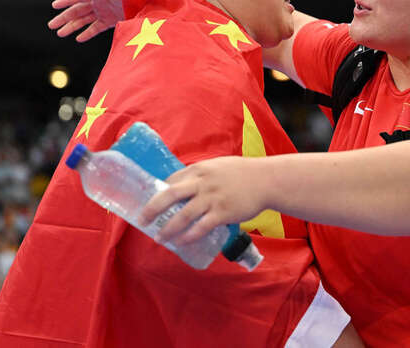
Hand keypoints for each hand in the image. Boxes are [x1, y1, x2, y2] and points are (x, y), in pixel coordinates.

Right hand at [49, 0, 123, 41]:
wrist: (152, 1)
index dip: (66, 1)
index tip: (53, 5)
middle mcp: (99, 1)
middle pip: (77, 10)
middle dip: (64, 18)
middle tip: (51, 26)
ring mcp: (104, 11)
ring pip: (84, 20)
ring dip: (72, 27)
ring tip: (60, 34)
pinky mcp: (111, 20)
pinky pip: (96, 28)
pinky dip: (87, 33)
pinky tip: (78, 39)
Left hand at [138, 156, 268, 244]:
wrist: (267, 180)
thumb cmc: (243, 173)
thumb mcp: (218, 166)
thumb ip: (202, 175)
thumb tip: (186, 187)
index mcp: (200, 169)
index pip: (172, 180)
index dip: (158, 192)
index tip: (150, 203)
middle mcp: (203, 183)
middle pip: (170, 195)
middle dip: (152, 209)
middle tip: (142, 220)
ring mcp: (213, 198)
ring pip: (183, 215)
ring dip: (168, 228)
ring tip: (159, 238)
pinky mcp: (223, 212)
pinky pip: (201, 227)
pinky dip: (189, 236)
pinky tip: (182, 242)